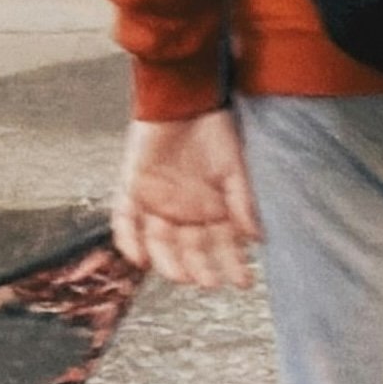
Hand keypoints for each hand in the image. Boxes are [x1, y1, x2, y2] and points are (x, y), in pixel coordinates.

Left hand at [112, 110, 259, 289]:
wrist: (184, 101)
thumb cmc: (215, 131)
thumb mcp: (236, 168)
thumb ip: (243, 202)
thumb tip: (257, 237)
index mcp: (211, 208)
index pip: (223, 245)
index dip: (233, 264)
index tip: (243, 282)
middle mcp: (184, 211)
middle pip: (191, 250)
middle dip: (201, 268)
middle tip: (210, 282)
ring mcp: (156, 203)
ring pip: (159, 243)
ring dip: (168, 262)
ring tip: (181, 276)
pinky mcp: (132, 190)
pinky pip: (125, 221)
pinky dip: (129, 240)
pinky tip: (138, 258)